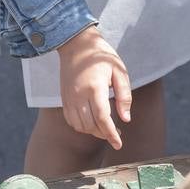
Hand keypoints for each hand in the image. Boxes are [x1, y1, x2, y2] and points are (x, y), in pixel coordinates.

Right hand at [58, 24, 131, 149]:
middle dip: (105, 134)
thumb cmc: (101, 56)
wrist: (76, 44)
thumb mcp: (119, 71)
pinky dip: (81, 127)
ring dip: (93, 132)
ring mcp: (69, 98)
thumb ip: (124, 95)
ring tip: (106, 128)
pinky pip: (71, 121)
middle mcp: (79, 95)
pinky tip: (92, 123)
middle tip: (117, 135)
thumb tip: (125, 119)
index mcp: (95, 87)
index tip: (119, 144)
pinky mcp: (64, 98)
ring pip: (80, 126)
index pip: (103, 118)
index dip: (111, 134)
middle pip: (91, 125)